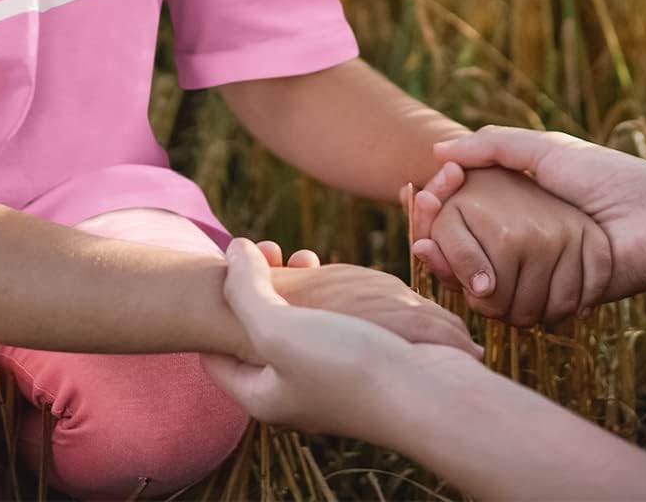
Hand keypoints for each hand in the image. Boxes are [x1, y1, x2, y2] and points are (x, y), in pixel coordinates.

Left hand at [200, 239, 477, 437]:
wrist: (431, 392)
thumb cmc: (346, 366)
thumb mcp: (276, 327)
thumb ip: (243, 288)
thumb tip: (233, 251)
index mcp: (261, 394)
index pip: (213, 355)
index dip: (213, 305)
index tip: (229, 265)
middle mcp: (291, 390)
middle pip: (255, 333)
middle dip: (255, 286)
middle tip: (271, 251)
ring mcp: (326, 378)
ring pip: (294, 323)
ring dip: (292, 285)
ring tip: (306, 256)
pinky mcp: (359, 363)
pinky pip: (328, 324)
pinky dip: (325, 295)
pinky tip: (337, 274)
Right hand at [408, 126, 645, 307]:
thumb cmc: (608, 180)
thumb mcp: (545, 149)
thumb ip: (491, 146)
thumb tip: (437, 151)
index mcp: (520, 196)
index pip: (463, 199)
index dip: (438, 197)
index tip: (421, 191)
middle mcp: (521, 232)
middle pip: (462, 235)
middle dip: (434, 230)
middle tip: (418, 224)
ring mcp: (532, 266)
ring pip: (475, 268)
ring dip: (448, 261)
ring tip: (429, 248)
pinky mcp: (545, 296)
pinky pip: (503, 296)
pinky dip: (476, 286)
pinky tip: (458, 276)